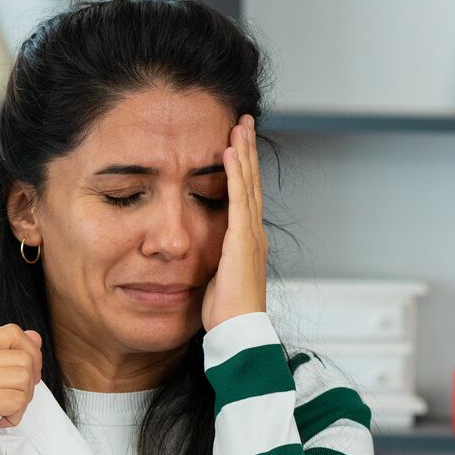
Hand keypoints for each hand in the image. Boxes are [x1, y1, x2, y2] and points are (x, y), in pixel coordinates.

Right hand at [0, 324, 42, 454]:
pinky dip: (16, 415)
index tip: (24, 378)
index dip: (30, 354)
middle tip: (10, 402)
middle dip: (28, 383)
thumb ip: (11, 357)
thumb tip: (35, 335)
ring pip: (24, 377)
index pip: (12, 332)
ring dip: (22, 401)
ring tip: (2, 412)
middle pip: (23, 356)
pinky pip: (18, 399)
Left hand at [201, 115, 268, 330]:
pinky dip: (235, 174)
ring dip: (244, 153)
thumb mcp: (216, 279)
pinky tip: (230, 153)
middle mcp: (253, 234)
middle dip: (248, 151)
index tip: (237, 145)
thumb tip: (201, 255)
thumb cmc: (227, 314)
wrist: (239, 332)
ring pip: (248, 184)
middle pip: (252, 182)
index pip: (246, 196)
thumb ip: (213, 261)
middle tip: (245, 123)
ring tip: (240, 127)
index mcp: (248, 242)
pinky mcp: (242, 240)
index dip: (243, 169)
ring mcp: (251, 235)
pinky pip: (238, 199)